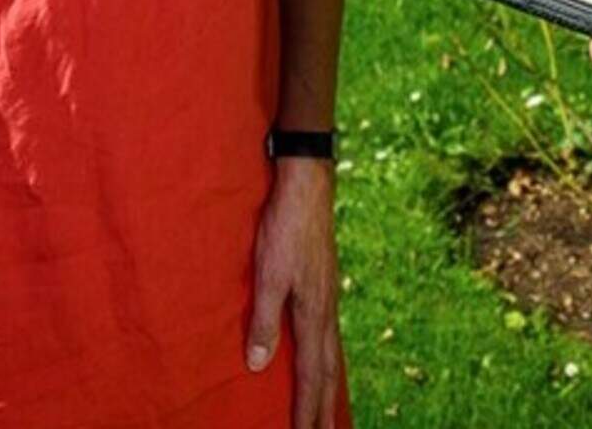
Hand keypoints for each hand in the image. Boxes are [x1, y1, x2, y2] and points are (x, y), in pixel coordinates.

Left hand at [244, 159, 342, 428]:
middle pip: (329, 374)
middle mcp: (327, 313)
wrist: (306, 185)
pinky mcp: (324, 287)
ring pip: (332, 357)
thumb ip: (263, 321)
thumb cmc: (284, 228)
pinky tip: (323, 360)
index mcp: (314, 315)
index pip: (312, 376)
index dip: (308, 410)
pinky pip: (329, 338)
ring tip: (329, 412)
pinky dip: (328, 362)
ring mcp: (328, 299)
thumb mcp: (268, 275)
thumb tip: (259, 366)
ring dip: (329, 389)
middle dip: (325, 410)